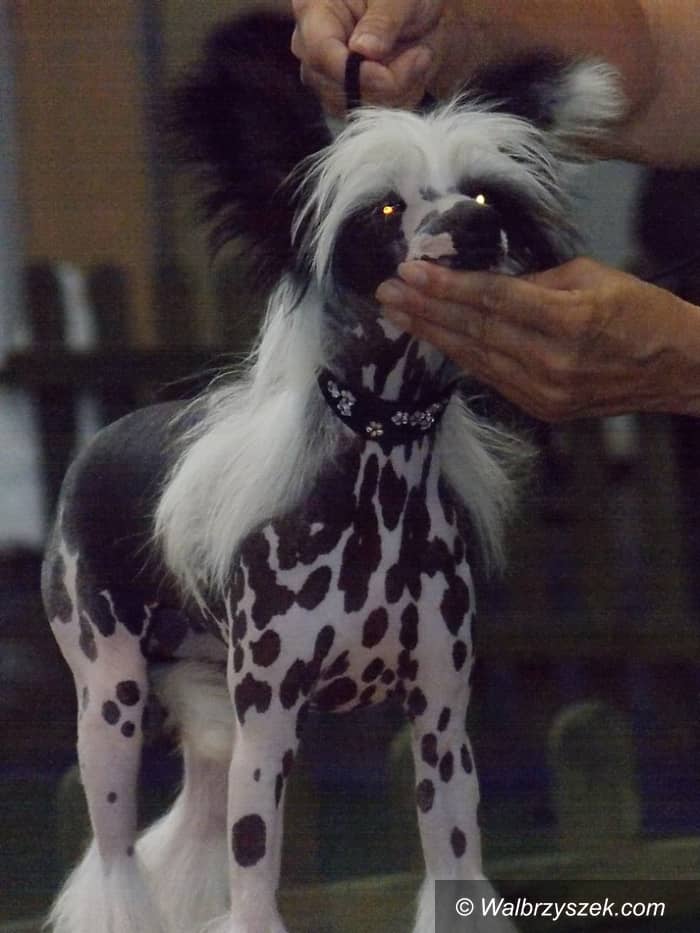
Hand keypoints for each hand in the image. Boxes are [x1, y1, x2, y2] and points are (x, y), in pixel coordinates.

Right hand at [291, 0, 450, 112]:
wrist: (418, 9)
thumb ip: (383, 20)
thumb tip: (364, 50)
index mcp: (315, 10)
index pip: (320, 53)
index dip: (355, 72)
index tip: (390, 71)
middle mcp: (313, 47)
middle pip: (335, 88)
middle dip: (384, 84)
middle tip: (420, 56)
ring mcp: (327, 76)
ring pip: (354, 107)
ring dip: (396, 92)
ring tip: (419, 58)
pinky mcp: (345, 96)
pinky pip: (370, 115)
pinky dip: (399, 100)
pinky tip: (412, 73)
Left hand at [376, 257, 699, 420]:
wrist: (677, 368)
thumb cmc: (641, 311)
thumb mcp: (592, 276)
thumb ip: (535, 281)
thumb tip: (486, 284)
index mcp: (570, 320)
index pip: (492, 299)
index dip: (447, 286)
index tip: (410, 272)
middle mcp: (552, 361)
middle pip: (475, 331)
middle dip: (426, 310)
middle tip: (387, 293)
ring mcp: (545, 392)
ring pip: (476, 358)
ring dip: (433, 335)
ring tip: (399, 315)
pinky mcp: (543, 409)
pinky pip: (491, 378)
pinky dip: (461, 357)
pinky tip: (435, 340)